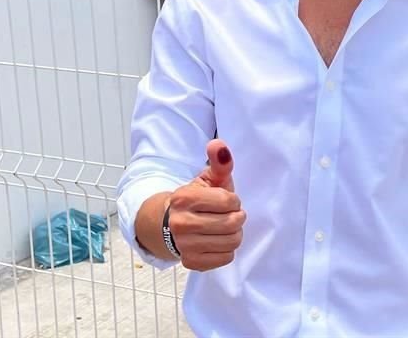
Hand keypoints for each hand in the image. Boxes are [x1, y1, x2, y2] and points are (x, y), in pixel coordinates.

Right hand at [166, 139, 245, 270]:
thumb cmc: (198, 199)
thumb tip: (218, 144)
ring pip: (232, 242)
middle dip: (237, 217)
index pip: (229, 201)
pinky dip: (227, 249)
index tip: (226, 201)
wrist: (171, 224)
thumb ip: (218, 162)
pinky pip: (226, 258)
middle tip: (228, 215)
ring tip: (224, 227)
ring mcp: (185, 245)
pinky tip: (217, 241)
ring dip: (234, 233)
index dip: (233, 200)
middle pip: (232, 223)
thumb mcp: (208, 179)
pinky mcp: (191, 262)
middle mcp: (181, 223)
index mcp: (184, 198)